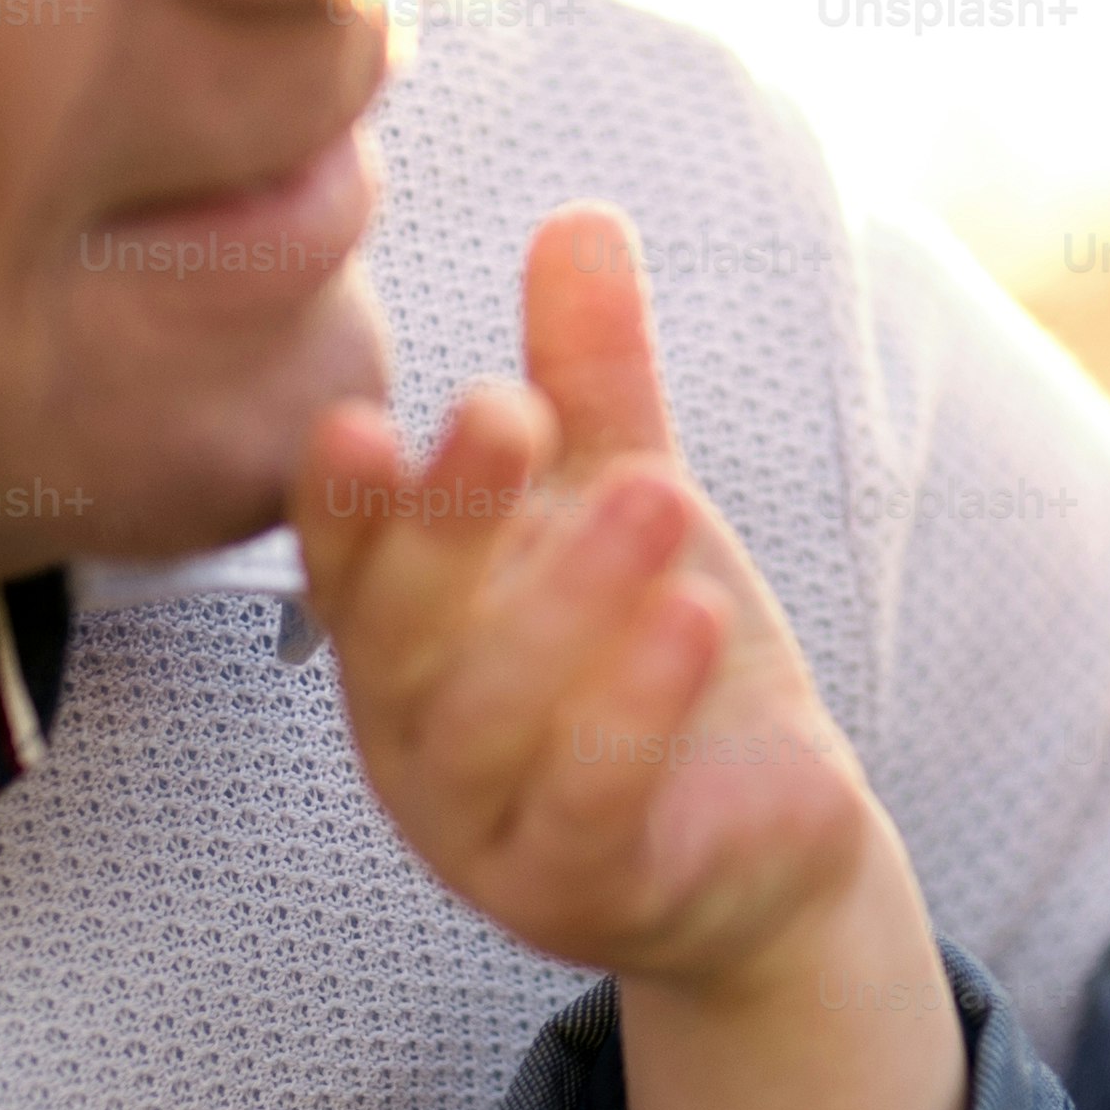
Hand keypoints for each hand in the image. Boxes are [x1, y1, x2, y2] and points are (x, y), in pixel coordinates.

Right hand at [298, 200, 886, 988]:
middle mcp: (417, 738)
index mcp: (403, 638)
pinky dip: (633, 720)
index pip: (347, 562)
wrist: (764, 836)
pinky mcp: (588, 893)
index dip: (344, 502)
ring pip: (493, 723)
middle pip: (407, 631)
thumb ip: (595, 381)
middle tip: (515, 410)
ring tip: (660, 495)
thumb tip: (581, 215)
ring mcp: (487, 832)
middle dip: (454, 520)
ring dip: (569, 602)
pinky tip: (692, 626)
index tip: (359, 417)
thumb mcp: (625, 500)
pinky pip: (589, 814)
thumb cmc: (656, 658)